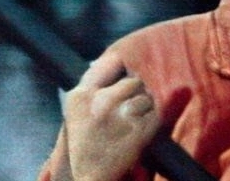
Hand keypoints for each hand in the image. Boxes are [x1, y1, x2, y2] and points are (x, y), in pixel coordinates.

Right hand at [59, 52, 160, 180]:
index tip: (128, 68)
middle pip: (133, 81)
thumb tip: (109, 61)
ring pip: (146, 98)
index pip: (107, 64)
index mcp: (82, 96)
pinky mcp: (137, 131)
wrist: (90, 175)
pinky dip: (151, 121)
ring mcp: (120, 116)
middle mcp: (101, 102)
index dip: (122, 65)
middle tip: (133, 103)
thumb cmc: (84, 142)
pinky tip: (141, 129)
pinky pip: (154, 115)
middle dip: (137, 92)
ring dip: (145, 107)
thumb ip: (90, 86)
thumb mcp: (75, 110)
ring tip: (135, 119)